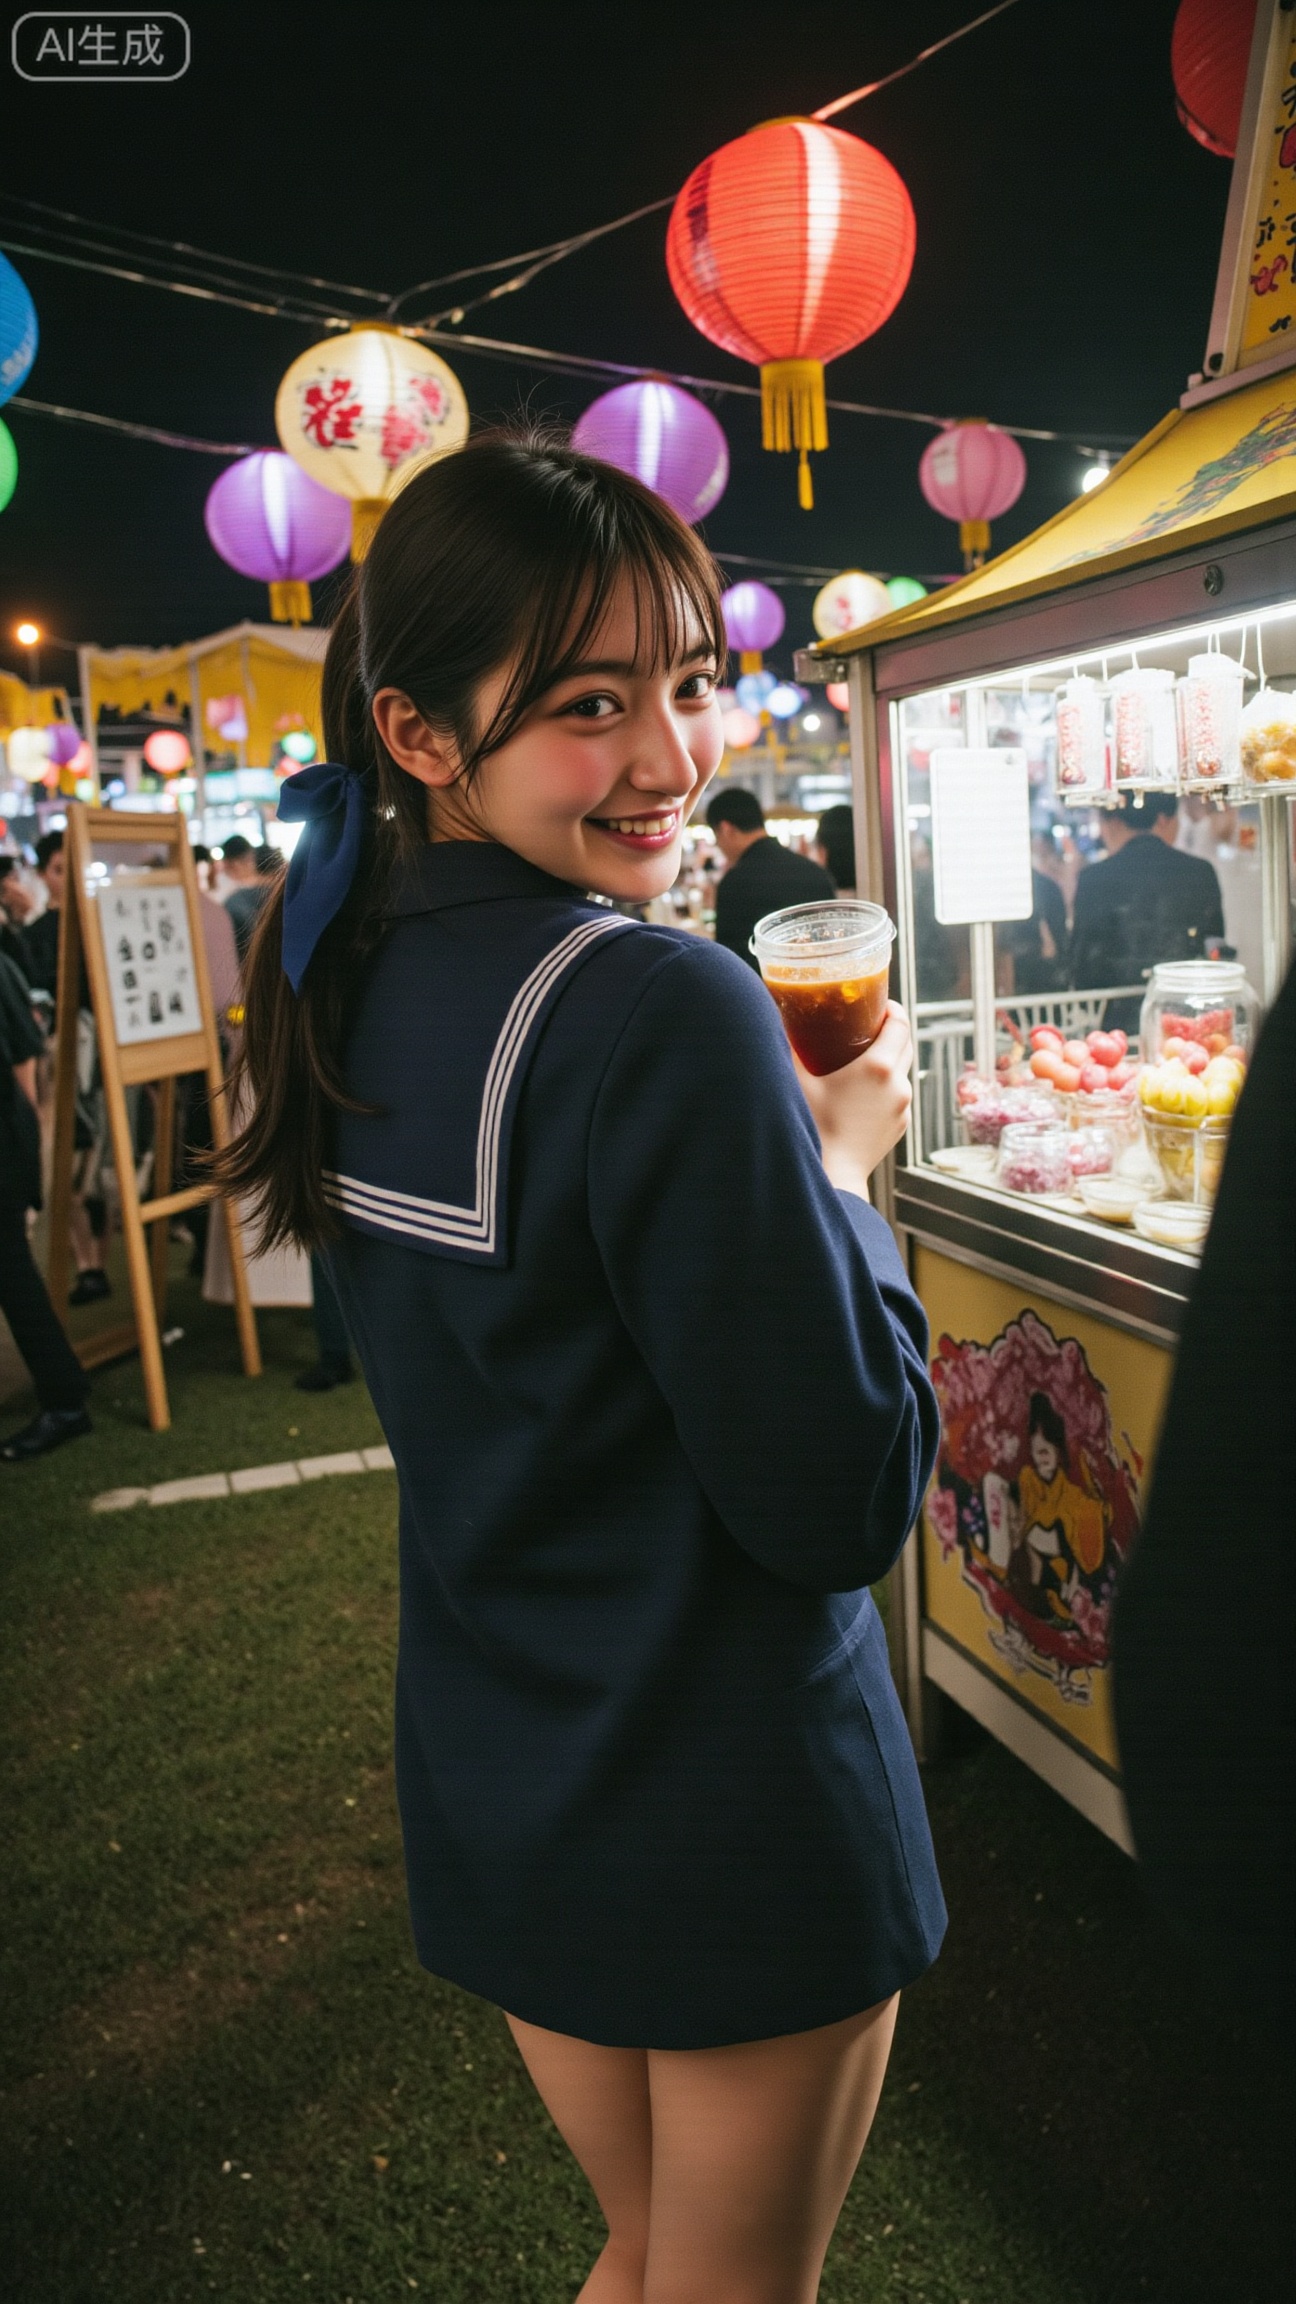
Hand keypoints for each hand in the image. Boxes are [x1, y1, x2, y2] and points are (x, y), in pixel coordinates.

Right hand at [794, 1001, 912, 1199]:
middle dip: (892, 1030)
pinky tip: (864, 1091)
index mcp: (878, 1067)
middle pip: (906, 1043)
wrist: (833, 1175)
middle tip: (869, 1025)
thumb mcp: (799, 1082)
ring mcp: (903, 1107)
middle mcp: (898, 1084)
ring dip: (889, 1060)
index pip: (900, 1024)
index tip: (880, 1005)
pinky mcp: (901, 1125)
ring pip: (903, 1071)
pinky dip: (887, 1086)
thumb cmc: (814, 1128)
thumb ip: (790, 1048)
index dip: (892, 1009)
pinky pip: (898, 1095)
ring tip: (863, 1059)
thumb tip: (778, 1021)